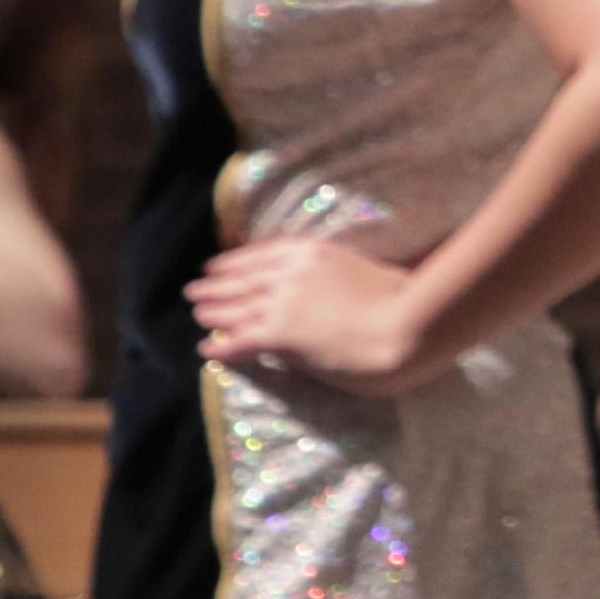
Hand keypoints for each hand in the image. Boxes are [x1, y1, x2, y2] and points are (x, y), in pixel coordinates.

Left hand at [187, 239, 422, 392]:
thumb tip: (327, 285)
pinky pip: (241, 340)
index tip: (218, 264)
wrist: (404, 324)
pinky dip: (221, 345)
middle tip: (195, 288)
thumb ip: (337, 274)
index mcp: (313, 251)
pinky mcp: (281, 333)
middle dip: (218, 284)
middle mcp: (291, 271)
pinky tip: (207, 348)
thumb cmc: (401, 298)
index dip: (236, 261)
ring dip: (214, 310)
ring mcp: (283, 301)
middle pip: (243, 279)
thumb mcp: (364, 271)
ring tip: (197, 312)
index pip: (262, 253)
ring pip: (237, 307)